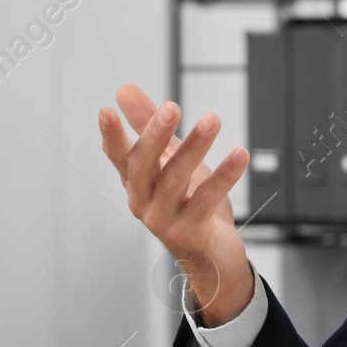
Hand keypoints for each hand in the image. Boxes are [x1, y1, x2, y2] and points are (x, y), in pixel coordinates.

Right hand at [99, 84, 254, 325]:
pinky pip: (207, 199)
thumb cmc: (189, 203)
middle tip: (171, 107)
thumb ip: (147, 124)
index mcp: (137, 184)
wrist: (213, 255)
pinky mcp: (191, 232)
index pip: (119, 157)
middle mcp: (144, 202)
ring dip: (195, 147)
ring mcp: (165, 220)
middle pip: (143, 166)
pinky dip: (225, 175)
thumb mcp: (169, 159)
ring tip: (212, 120)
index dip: (111, 136)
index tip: (106, 111)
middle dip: (155, 135)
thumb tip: (125, 91)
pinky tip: (240, 154)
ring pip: (176, 179)